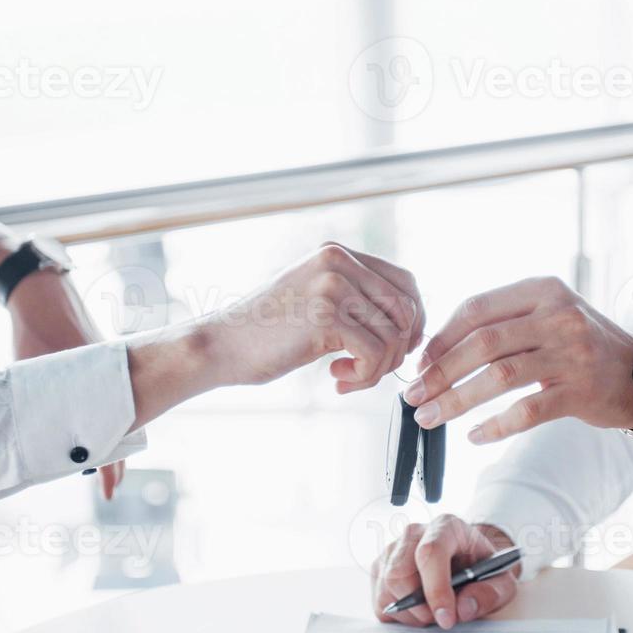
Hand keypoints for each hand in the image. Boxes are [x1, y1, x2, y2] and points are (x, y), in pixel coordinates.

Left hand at [0, 236, 125, 499]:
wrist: (43, 295)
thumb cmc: (34, 332)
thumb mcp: (29, 373)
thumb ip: (36, 404)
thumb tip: (27, 439)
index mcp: (93, 387)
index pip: (110, 437)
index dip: (109, 467)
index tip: (109, 490)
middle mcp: (109, 382)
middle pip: (123, 430)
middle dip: (115, 460)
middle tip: (110, 488)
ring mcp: (109, 373)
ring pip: (121, 415)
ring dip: (114, 439)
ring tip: (106, 467)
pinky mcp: (104, 365)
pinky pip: (114, 399)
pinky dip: (110, 417)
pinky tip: (100, 431)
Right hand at [203, 242, 423, 392]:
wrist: (220, 346)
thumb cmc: (268, 334)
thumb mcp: (316, 300)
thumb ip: (355, 299)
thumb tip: (410, 324)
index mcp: (338, 254)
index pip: (406, 283)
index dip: (413, 321)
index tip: (396, 349)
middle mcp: (338, 261)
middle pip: (406, 310)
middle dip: (396, 350)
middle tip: (367, 371)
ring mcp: (332, 285)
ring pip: (393, 336)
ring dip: (377, 369)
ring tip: (345, 376)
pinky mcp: (326, 316)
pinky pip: (375, 355)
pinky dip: (364, 377)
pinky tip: (336, 378)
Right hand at [371, 516, 518, 628]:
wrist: (468, 560)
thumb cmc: (483, 568)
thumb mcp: (502, 580)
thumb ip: (491, 593)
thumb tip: (463, 608)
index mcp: (446, 527)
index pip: (430, 553)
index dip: (436, 589)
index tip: (447, 619)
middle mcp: (413, 533)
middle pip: (399, 574)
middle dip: (421, 608)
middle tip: (444, 619)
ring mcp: (392, 550)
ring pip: (386, 591)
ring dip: (412, 615)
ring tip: (435, 613)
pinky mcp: (380, 570)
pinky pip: (380, 602)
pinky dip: (400, 616)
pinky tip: (419, 611)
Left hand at [402, 276, 632, 444]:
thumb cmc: (584, 346)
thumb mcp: (549, 315)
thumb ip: (505, 323)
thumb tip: (438, 350)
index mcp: (542, 290)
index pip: (477, 309)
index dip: (441, 337)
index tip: (420, 364)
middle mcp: (557, 316)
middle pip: (482, 343)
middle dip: (440, 372)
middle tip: (414, 396)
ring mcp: (570, 353)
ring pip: (498, 377)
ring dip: (457, 400)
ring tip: (431, 417)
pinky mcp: (580, 391)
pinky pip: (527, 411)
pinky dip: (495, 426)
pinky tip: (474, 436)